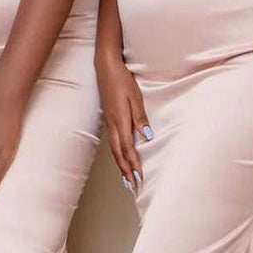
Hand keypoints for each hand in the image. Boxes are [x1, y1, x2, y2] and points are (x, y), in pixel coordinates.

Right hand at [96, 53, 151, 192]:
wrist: (105, 66)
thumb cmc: (122, 79)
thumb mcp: (136, 97)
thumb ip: (140, 118)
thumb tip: (148, 137)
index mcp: (120, 119)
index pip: (128, 148)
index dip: (133, 164)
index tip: (139, 177)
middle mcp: (113, 124)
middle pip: (118, 153)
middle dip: (125, 170)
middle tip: (133, 186)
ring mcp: (109, 122)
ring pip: (114, 149)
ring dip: (121, 165)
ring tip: (126, 178)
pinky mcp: (109, 119)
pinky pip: (113, 141)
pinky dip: (117, 154)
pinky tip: (122, 158)